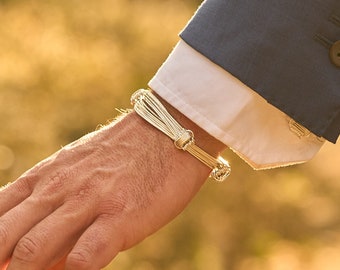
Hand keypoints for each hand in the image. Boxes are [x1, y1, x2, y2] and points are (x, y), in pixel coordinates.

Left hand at [0, 104, 225, 268]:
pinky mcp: (120, 216)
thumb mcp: (76, 170)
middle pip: (4, 238)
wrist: (166, 133)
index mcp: (44, 177)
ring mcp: (88, 201)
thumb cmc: (122, 156)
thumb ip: (54, 207)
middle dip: (3, 263)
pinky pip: (85, 256)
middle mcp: (58, 188)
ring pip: (33, 249)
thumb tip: (40, 254)